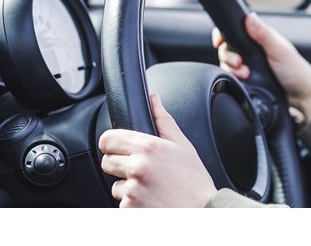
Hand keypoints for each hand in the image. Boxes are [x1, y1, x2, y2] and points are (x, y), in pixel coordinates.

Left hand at [98, 94, 217, 206]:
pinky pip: (122, 203)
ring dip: (127, 186)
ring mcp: (133, 190)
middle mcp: (137, 168)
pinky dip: (133, 203)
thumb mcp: (183, 146)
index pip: (108, 139)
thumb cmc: (195, 180)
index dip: (113, 143)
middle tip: (141, 170)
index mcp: (149, 147)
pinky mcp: (130, 209)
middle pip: (106, 162)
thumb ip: (163, 121)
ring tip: (151, 187)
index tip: (121, 148)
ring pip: (114, 185)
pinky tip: (151, 199)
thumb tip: (153, 100)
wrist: (203, 211)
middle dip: (120, 165)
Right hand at [213, 12, 310, 122]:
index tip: (220, 42)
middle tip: (239, 63)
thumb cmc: (296, 71)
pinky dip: (234, 78)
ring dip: (232, 68)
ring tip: (245, 74)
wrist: (302, 97)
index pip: (236, 30)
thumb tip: (250, 17)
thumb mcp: (279, 50)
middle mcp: (254, 50)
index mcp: (261, 38)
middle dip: (228, 55)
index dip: (224, 35)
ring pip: (229, 63)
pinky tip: (244, 80)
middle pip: (228, 48)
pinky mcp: (249, 79)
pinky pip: (233, 76)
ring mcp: (251, 65)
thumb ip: (263, 34)